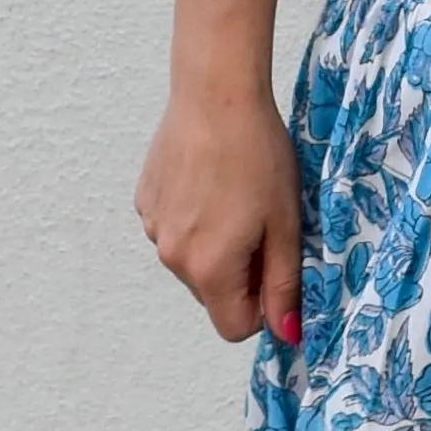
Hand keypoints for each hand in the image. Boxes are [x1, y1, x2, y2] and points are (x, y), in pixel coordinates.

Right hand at [135, 79, 304, 345]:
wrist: (216, 96)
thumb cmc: (259, 156)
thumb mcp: (285, 224)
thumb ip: (284, 285)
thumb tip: (285, 334)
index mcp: (208, 269)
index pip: (233, 327)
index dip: (262, 305)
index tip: (275, 265)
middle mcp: (171, 257)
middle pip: (212, 293)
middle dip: (240, 272)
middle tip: (262, 221)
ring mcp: (152, 227)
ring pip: (192, 259)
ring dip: (215, 243)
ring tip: (235, 193)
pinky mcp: (144, 200)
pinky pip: (173, 228)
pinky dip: (193, 216)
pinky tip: (210, 178)